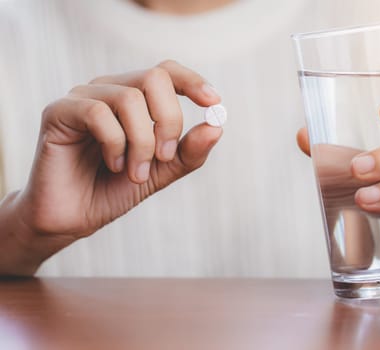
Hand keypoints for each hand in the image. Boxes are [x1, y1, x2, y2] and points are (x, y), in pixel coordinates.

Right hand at [9, 60, 221, 272]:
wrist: (73, 218)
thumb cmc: (115, 189)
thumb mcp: (162, 172)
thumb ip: (189, 151)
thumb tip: (217, 126)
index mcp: (134, 98)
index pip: (166, 71)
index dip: (192, 81)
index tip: (213, 103)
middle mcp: (109, 90)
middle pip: (154, 78)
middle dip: (169, 121)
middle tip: (164, 157)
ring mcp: (82, 97)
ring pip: (129, 98)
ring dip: (142, 142)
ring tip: (136, 172)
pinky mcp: (58, 111)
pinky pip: (98, 113)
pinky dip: (115, 144)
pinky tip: (114, 165)